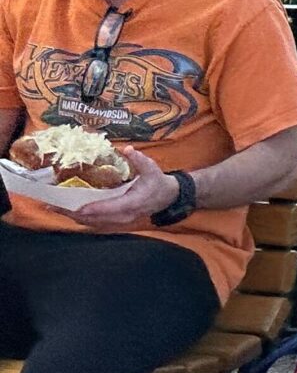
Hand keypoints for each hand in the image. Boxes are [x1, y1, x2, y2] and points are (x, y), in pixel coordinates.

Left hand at [60, 143, 178, 230]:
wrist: (165, 198)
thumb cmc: (157, 183)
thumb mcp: (152, 169)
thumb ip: (140, 160)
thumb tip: (127, 149)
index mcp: (133, 202)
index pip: (111, 207)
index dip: (93, 208)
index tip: (77, 207)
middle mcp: (124, 215)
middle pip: (95, 218)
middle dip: (74, 213)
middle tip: (55, 206)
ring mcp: (118, 221)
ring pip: (92, 222)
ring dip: (73, 216)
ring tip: (56, 208)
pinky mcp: (114, 221)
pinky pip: (94, 222)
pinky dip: (80, 217)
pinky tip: (68, 211)